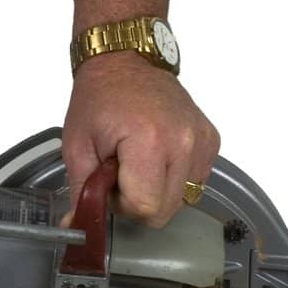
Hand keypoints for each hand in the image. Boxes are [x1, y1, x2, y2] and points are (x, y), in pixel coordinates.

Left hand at [59, 51, 219, 230]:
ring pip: (183, 198)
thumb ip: (80, 192)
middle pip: (166, 210)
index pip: (145, 208)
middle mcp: (183, 141)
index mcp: (149, 141)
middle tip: (122, 170)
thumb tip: (77, 228)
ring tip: (140, 158)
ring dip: (159, 189)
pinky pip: (196, 179)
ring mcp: (201, 139)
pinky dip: (176, 176)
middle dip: (140, 199)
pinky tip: (159, 153)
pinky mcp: (210, 138)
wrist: (126, 58)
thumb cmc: (99, 96)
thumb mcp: (77, 144)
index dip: (122, 204)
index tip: (110, 180)